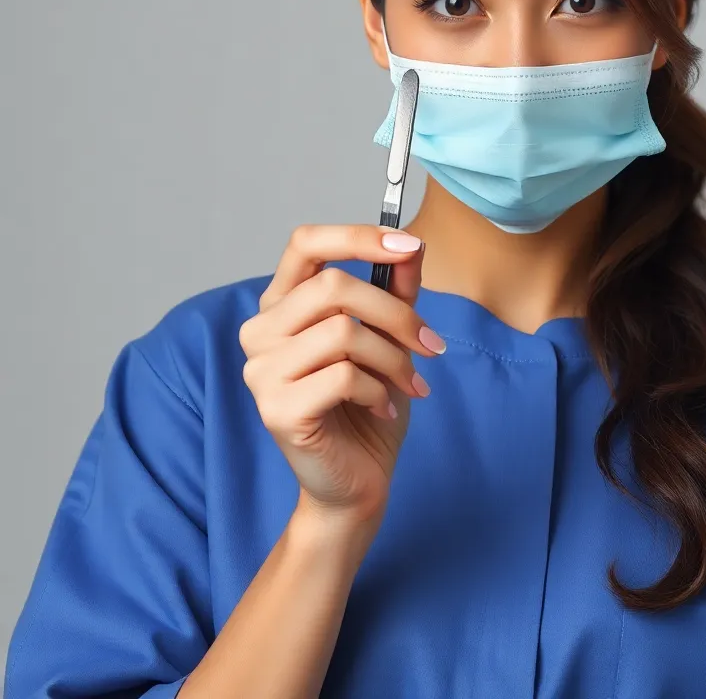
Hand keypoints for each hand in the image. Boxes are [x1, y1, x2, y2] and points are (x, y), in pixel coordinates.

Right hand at [238, 224, 444, 526]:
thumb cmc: (369, 404)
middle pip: (335, 287)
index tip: (410, 245)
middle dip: (397, 314)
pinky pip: (343, 376)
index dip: (358, 236)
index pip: (306, 243)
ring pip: (343, 331)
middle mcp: (260, 331)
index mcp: (282, 304)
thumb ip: (396, 291)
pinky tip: (383, 408)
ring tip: (410, 383)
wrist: (355, 482)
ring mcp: (261, 371)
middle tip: (431, 345)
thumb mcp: (390, 338)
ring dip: (394, 358)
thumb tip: (412, 246)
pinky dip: (379, 390)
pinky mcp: (276, 409)